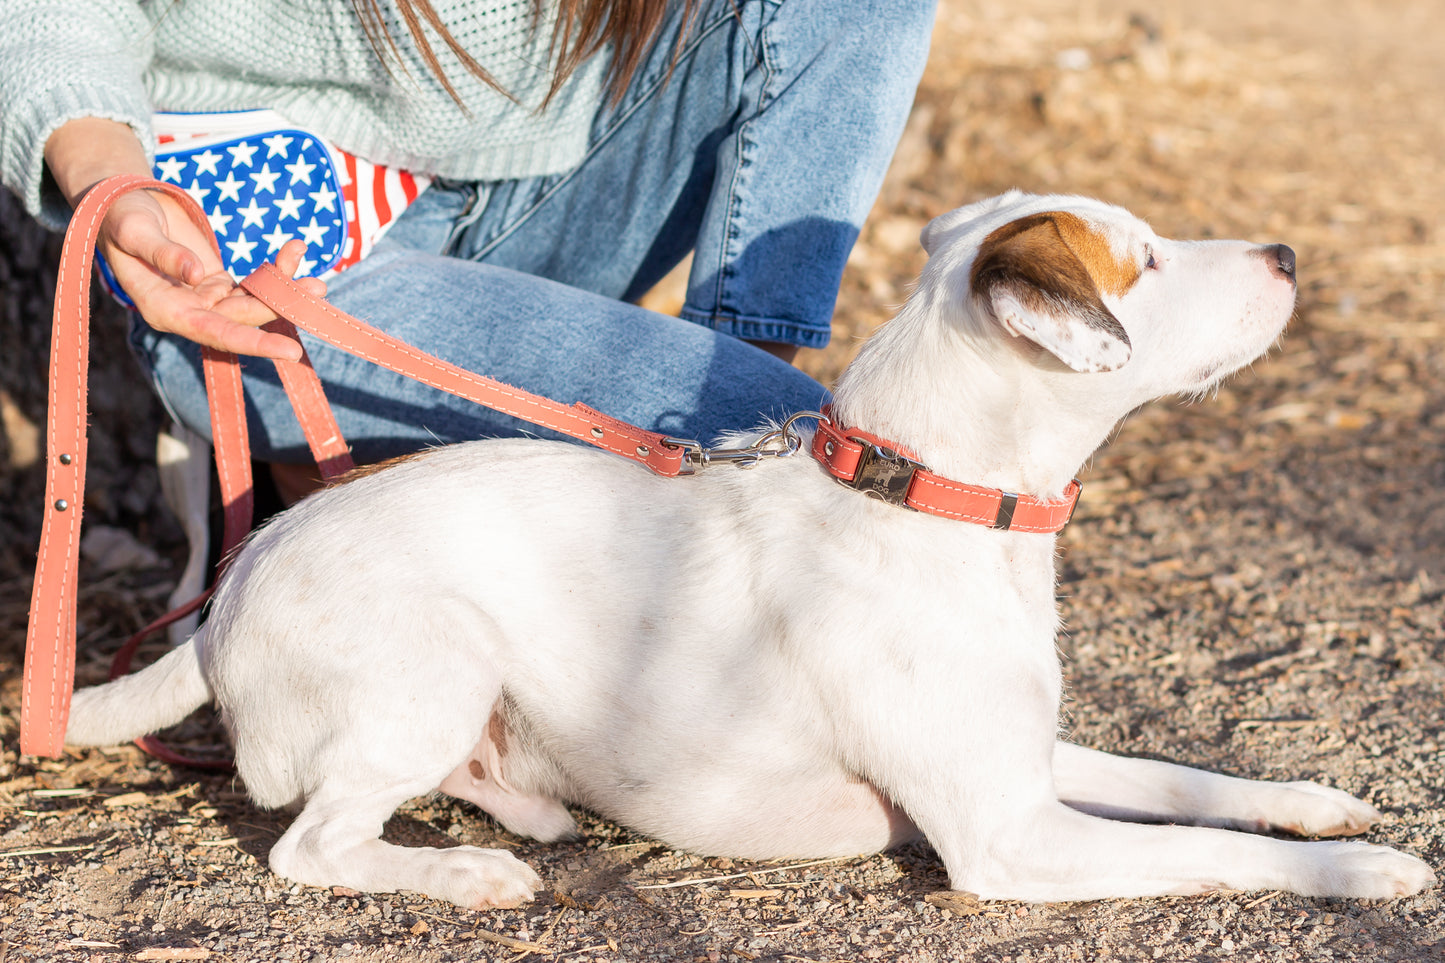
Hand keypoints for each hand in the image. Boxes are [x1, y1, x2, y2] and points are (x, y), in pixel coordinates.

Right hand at [97, 188, 325, 361]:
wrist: (124, 203)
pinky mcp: (219, 284)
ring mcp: (206, 298)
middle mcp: (188, 311)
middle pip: (242, 319)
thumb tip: (196, 275)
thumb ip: (163, 253)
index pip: (213, 333)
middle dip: (280, 307)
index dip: (252, 342)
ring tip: (317, 280)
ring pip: (253, 302)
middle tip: (317, 290)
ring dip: (285, 290)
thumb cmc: (120, 216)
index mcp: (163, 309)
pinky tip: (295, 251)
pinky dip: (276, 270)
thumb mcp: (135, 229)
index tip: (290, 351)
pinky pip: (253, 284)